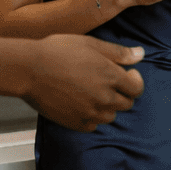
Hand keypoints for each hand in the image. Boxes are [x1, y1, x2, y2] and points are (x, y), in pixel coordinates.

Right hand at [27, 37, 144, 130]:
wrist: (29, 70)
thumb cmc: (59, 51)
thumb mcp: (92, 44)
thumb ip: (119, 52)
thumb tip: (141, 54)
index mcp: (111, 76)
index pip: (137, 88)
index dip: (134, 81)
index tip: (126, 74)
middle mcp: (104, 98)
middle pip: (126, 104)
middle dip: (121, 93)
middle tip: (106, 82)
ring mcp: (90, 113)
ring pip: (110, 116)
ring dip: (106, 106)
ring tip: (91, 91)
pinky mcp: (75, 123)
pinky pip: (92, 125)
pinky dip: (90, 116)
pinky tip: (80, 103)